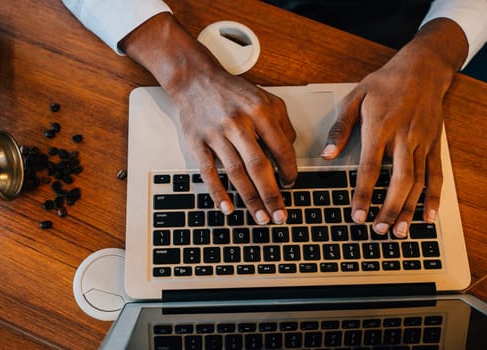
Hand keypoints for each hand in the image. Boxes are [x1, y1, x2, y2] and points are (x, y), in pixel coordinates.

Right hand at [121, 13, 297, 223]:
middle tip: (280, 216)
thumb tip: (289, 152)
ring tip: (261, 217)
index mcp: (259, 111)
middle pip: (258, 166)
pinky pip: (209, 172)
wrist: (195, 79)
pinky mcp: (198, 142)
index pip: (281, 149)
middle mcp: (238, 123)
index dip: (289, 171)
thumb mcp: (266, 98)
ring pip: (236, 173)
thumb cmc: (232, 91)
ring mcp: (216, 134)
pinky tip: (228, 208)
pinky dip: (218, 192)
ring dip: (250, 199)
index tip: (291, 185)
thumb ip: (282, 123)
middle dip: (271, 195)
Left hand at [321, 19, 467, 237]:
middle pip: (398, 179)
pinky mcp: (435, 143)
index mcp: (380, 126)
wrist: (423, 67)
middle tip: (380, 229)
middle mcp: (404, 136)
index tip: (357, 214)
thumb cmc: (385, 82)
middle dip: (389, 208)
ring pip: (418, 181)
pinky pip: (436, 174)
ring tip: (400, 231)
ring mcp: (423, 141)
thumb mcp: (355, 97)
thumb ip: (340, 128)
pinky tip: (428, 216)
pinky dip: (434, 197)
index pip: (370, 167)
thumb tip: (326, 154)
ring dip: (409, 208)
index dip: (363, 194)